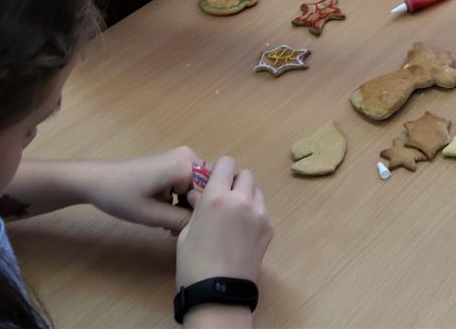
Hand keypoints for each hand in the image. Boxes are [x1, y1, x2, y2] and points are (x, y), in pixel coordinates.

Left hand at [80, 147, 200, 232]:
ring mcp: (181, 157)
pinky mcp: (173, 162)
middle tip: (176, 230)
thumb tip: (207, 227)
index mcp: (186, 166)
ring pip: (197, 188)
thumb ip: (184, 221)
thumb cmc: (121, 197)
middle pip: (206, 189)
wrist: (95, 181)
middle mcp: (188, 156)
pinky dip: (180, 199)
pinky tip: (165, 213)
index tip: (186, 230)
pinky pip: (187, 183)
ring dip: (186, 207)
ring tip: (169, 226)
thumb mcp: (153, 215)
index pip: (211, 193)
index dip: (202, 214)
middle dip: (194, 211)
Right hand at [176, 157, 271, 287]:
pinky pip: (262, 210)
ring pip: (256, 191)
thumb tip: (202, 196)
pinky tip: (243, 232)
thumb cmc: (193, 263)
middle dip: (235, 182)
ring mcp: (259, 213)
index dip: (220, 171)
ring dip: (246, 196)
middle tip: (225, 199)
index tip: (215, 181)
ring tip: (235, 216)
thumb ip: (198, 208)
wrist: (219, 292)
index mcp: (216, 197)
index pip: (226, 163)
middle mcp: (241, 200)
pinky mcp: (269, 227)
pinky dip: (254, 213)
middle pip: (245, 174)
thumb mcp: (186, 232)